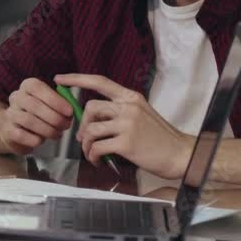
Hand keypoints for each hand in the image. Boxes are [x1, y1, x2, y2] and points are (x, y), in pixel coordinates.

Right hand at [0, 78, 73, 153]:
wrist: (13, 128)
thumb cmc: (37, 114)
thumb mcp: (48, 103)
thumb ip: (61, 103)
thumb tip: (73, 111)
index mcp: (27, 86)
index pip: (38, 88)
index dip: (55, 100)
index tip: (69, 111)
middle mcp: (16, 97)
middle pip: (34, 105)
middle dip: (54, 117)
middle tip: (66, 125)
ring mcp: (10, 114)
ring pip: (28, 120)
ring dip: (47, 129)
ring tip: (57, 134)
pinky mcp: (7, 130)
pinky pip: (21, 135)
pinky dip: (35, 139)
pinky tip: (42, 140)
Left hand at [54, 74, 193, 179]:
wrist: (181, 155)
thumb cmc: (160, 138)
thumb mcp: (141, 115)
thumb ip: (119, 112)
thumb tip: (92, 118)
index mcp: (131, 97)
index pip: (99, 81)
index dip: (76, 79)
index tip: (59, 79)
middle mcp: (128, 107)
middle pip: (90, 107)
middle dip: (82, 125)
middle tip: (84, 139)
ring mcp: (127, 124)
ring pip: (91, 129)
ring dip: (86, 145)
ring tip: (92, 154)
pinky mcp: (126, 142)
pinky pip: (97, 147)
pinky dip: (93, 156)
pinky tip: (99, 161)